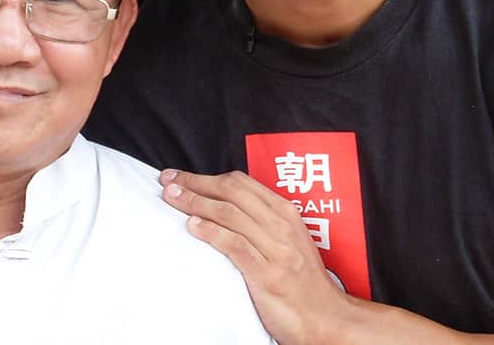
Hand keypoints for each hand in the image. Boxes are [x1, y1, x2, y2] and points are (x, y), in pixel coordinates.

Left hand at [160, 169, 354, 344]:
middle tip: (168, 182)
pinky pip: (234, 245)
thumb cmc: (301, 281)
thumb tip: (223, 205)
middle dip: (195, 184)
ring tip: (172, 199)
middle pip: (231, 193)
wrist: (324, 317)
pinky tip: (193, 227)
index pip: (240, 183)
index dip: (206, 177)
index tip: (180, 177)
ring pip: (229, 214)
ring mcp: (276, 249)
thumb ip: (262, 221)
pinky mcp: (268, 273)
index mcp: (285, 212)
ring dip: (196, 203)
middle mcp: (281, 225)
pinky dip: (211, 232)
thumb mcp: (288, 241)